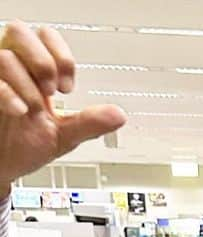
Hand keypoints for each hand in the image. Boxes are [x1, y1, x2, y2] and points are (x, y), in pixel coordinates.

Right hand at [0, 21, 125, 188]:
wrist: (2, 166)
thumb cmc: (24, 145)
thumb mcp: (64, 136)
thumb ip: (89, 123)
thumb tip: (118, 115)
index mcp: (33, 72)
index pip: (46, 36)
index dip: (61, 56)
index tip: (67, 88)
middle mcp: (12, 68)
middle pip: (21, 32)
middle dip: (44, 62)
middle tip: (52, 91)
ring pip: (5, 56)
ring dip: (28, 85)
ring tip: (34, 111)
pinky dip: (7, 93)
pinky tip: (20, 110)